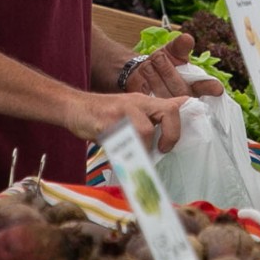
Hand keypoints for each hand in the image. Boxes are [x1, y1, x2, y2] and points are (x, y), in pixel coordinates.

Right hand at [69, 90, 188, 152]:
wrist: (74, 107)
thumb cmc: (103, 115)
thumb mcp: (129, 112)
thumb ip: (147, 121)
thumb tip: (164, 140)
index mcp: (145, 102)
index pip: (174, 104)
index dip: (185, 118)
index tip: (180, 139)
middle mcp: (137, 103)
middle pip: (169, 111)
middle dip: (172, 134)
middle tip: (163, 149)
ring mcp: (123, 111)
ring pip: (146, 129)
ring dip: (145, 148)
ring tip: (138, 156)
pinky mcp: (107, 122)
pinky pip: (123, 140)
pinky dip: (126, 153)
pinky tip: (122, 158)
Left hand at [123, 32, 224, 98]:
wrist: (145, 71)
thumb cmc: (164, 61)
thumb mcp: (173, 50)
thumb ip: (180, 46)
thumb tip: (187, 39)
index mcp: (196, 84)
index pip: (207, 87)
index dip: (212, 88)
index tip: (217, 89)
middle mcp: (187, 97)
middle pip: (180, 87)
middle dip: (168, 69)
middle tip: (159, 56)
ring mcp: (171, 106)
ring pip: (164, 92)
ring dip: (154, 75)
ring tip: (149, 64)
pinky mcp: (156, 109)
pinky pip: (151, 98)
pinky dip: (146, 83)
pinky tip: (144, 76)